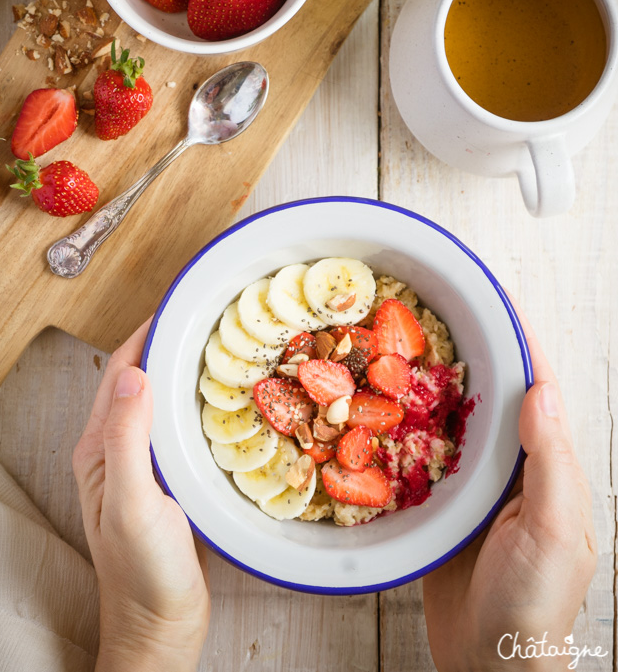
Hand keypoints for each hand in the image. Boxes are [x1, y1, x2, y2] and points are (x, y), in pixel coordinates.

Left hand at [73, 320, 209, 671]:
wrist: (162, 627)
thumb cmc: (143, 574)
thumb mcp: (134, 502)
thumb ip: (128, 438)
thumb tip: (134, 374)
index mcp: (100, 448)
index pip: (119, 371)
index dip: (145, 334)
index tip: (178, 305)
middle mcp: (118, 451)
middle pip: (141, 380)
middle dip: (169, 345)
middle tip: (212, 322)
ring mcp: (144, 466)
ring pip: (163, 403)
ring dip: (186, 373)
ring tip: (225, 351)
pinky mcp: (169, 482)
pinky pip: (182, 429)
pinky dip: (201, 405)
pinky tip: (229, 403)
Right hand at [423, 303, 595, 671]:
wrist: (490, 664)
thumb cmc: (533, 603)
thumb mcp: (554, 533)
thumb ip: (551, 461)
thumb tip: (540, 388)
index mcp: (545, 459)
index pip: (535, 380)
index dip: (516, 333)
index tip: (488, 290)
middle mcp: (510, 459)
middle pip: (486, 386)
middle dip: (463, 342)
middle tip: (425, 304)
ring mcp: (470, 478)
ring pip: (447, 412)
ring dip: (424, 376)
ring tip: (392, 340)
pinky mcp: (435, 498)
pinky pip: (416, 450)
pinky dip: (397, 422)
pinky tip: (371, 404)